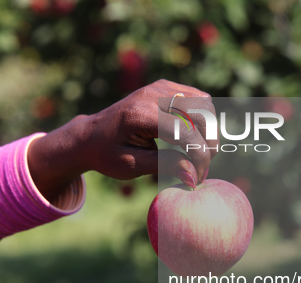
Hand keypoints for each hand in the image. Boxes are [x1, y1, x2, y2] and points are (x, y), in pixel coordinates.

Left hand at [28, 80, 217, 200]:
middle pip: (201, 114)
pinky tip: (194, 138)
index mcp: (140, 115)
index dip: (199, 156)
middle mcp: (152, 95)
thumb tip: (194, 176)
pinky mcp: (165, 86)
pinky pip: (198, 99)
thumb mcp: (132, 166)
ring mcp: (160, 87)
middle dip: (209, 144)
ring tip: (199, 153)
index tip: (198, 177)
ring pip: (205, 104)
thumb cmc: (108, 154)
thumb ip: (164, 166)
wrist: (91, 135)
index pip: (186, 132)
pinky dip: (203, 119)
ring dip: (209, 130)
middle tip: (202, 167)